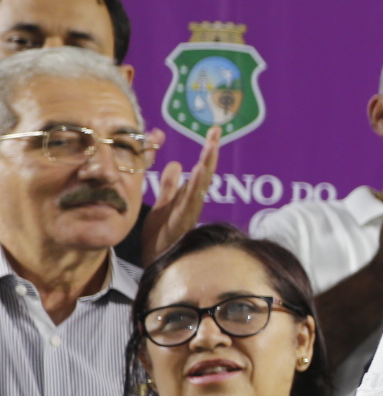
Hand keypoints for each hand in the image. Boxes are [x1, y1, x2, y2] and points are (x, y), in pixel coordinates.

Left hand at [141, 126, 220, 264]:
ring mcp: (189, 213)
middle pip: (205, 173)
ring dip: (206, 164)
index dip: (207, 151)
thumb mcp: (161, 206)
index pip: (201, 170)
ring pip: (201, 185)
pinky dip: (195, 186)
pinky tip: (198, 172)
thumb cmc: (159, 239)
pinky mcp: (181, 223)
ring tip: (211, 145)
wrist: (154, 264)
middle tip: (216, 130)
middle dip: (211, 151)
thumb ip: (170, 187)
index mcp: (188, 198)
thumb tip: (176, 164)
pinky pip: (190, 201)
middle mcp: (192, 203)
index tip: (213, 131)